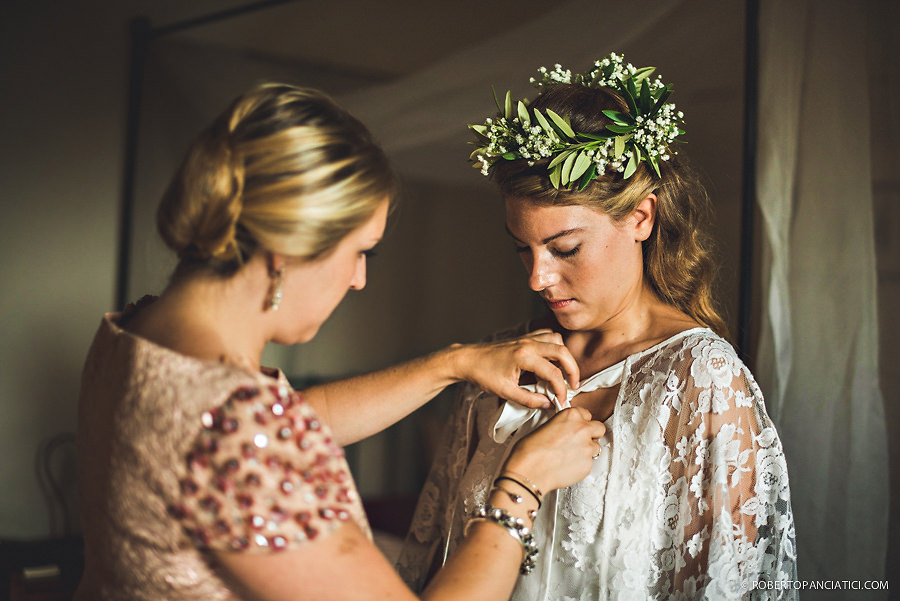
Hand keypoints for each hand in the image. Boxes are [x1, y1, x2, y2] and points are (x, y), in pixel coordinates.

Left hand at [451, 329, 578, 408]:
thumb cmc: (483, 374)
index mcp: (524, 357)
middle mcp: (528, 344)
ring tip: (563, 373)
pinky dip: (554, 346)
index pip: (553, 373)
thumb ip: (529, 400)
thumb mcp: (506, 392)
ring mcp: (526, 338)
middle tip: (573, 385)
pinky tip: (550, 360)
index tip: (561, 401)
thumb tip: (548, 404)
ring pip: (556, 339)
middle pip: (562, 351)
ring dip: (564, 356)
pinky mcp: (524, 338)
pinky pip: (546, 336)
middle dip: (572, 369)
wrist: (468, 359)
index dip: (561, 390)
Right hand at [501, 407, 604, 492]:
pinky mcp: (588, 465)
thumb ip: (563, 426)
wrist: (530, 470)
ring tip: (572, 455)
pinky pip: (590, 463)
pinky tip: (569, 465)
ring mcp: (587, 447)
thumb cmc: (530, 450)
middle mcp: (582, 429)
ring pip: (596, 447)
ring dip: (587, 451)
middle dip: (592, 434)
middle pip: (599, 428)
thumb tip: (566, 431)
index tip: (577, 427)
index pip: (587, 414)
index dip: (582, 422)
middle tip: (581, 440)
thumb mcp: (545, 427)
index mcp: (571, 415)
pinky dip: (582, 465)